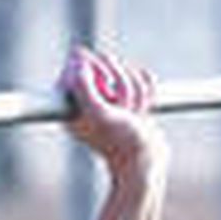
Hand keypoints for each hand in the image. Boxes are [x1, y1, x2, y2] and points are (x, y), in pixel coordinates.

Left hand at [59, 46, 165, 180]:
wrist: (146, 161)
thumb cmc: (121, 142)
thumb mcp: (100, 115)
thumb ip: (84, 88)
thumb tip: (77, 58)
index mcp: (72, 102)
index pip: (78, 62)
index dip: (96, 67)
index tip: (107, 84)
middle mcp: (88, 98)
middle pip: (107, 61)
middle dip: (123, 83)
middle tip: (123, 109)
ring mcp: (110, 96)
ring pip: (128, 69)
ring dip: (137, 92)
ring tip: (134, 115)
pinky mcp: (129, 96)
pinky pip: (142, 76)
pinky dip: (148, 92)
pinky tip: (144, 111)